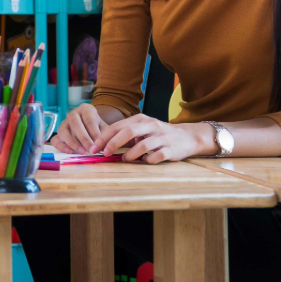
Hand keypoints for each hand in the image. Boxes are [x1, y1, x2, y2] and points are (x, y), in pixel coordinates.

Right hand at [50, 103, 107, 153]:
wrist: (91, 126)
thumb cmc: (98, 127)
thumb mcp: (105, 128)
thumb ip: (106, 136)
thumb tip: (105, 147)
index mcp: (86, 109)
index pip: (89, 120)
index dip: (94, 133)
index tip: (99, 144)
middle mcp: (73, 114)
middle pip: (75, 124)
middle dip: (84, 139)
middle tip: (91, 150)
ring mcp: (64, 123)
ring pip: (63, 131)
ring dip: (73, 142)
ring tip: (82, 152)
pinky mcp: (58, 133)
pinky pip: (55, 139)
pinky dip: (61, 146)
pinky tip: (69, 151)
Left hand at [92, 116, 209, 163]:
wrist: (187, 137)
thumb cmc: (158, 135)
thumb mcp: (141, 130)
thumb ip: (124, 136)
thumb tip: (102, 147)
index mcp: (140, 119)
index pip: (117, 126)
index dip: (103, 137)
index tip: (93, 148)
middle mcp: (151, 126)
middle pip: (128, 132)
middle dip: (113, 143)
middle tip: (104, 154)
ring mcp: (162, 137)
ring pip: (143, 145)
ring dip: (130, 154)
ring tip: (124, 159)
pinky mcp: (172, 149)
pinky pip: (157, 156)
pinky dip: (148, 160)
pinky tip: (144, 161)